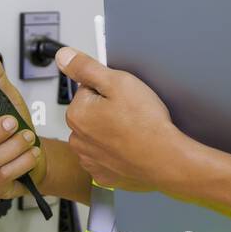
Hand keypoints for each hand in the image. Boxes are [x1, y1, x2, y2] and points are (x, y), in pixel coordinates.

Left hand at [59, 47, 181, 192]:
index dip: (108, 89)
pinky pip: (105, 155)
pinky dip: (115, 151)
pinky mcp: (103, 174)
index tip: (122, 97)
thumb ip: (86, 67)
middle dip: (107, 109)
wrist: (166, 158)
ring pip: (97, 134)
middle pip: (90, 112)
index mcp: (76, 114)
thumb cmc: (146, 123)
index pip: (87, 89)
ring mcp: (90, 159)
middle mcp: (78, 138)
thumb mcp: (117, 81)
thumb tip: (64, 57)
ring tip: (132, 130)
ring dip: (110, 130)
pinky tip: (130, 146)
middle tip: (130, 112)